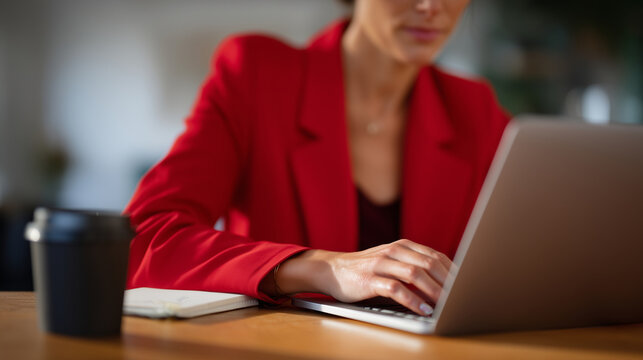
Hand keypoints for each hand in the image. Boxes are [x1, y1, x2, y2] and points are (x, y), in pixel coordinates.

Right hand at [270, 239, 452, 315]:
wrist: (332, 270)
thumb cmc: (366, 269)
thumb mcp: (391, 261)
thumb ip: (413, 265)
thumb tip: (445, 281)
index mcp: (403, 245)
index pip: (436, 256)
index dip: (453, 271)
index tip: (468, 286)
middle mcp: (393, 251)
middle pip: (429, 263)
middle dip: (448, 282)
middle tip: (462, 297)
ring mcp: (381, 264)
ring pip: (415, 274)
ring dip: (434, 291)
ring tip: (447, 305)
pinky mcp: (369, 279)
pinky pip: (395, 289)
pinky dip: (413, 300)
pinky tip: (423, 310)